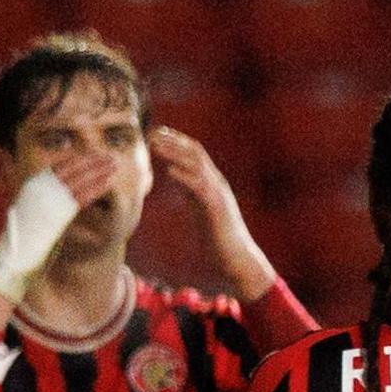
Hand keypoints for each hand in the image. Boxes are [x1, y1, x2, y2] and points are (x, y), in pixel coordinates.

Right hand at [0, 161, 104, 314]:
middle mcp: (38, 188)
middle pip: (70, 170)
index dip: (75, 160)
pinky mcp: (59, 213)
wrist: (15, 254)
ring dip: (98, 171)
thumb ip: (36, 198)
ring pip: (78, 180)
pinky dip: (96, 188)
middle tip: (108, 156)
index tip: (90, 156)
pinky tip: (110, 183)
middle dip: (90, 161)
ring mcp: (48, 199)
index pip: (56, 168)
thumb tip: (44, 193)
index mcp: (30, 186)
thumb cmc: (21, 238)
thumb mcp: (26, 211)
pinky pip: (81, 196)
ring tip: (115, 164)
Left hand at [149, 128, 278, 300]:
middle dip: (174, 140)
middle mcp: (218, 183)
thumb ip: (190, 190)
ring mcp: (219, 195)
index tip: (156, 133)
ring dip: (175, 153)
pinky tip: (169, 171)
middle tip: (152, 132)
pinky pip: (200, 188)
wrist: (238, 259)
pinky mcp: (216, 208)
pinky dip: (184, 177)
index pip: (196, 153)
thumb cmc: (219, 237)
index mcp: (214, 183)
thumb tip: (175, 176)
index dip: (176, 140)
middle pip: (196, 152)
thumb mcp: (201, 207)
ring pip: (197, 166)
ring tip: (156, 146)